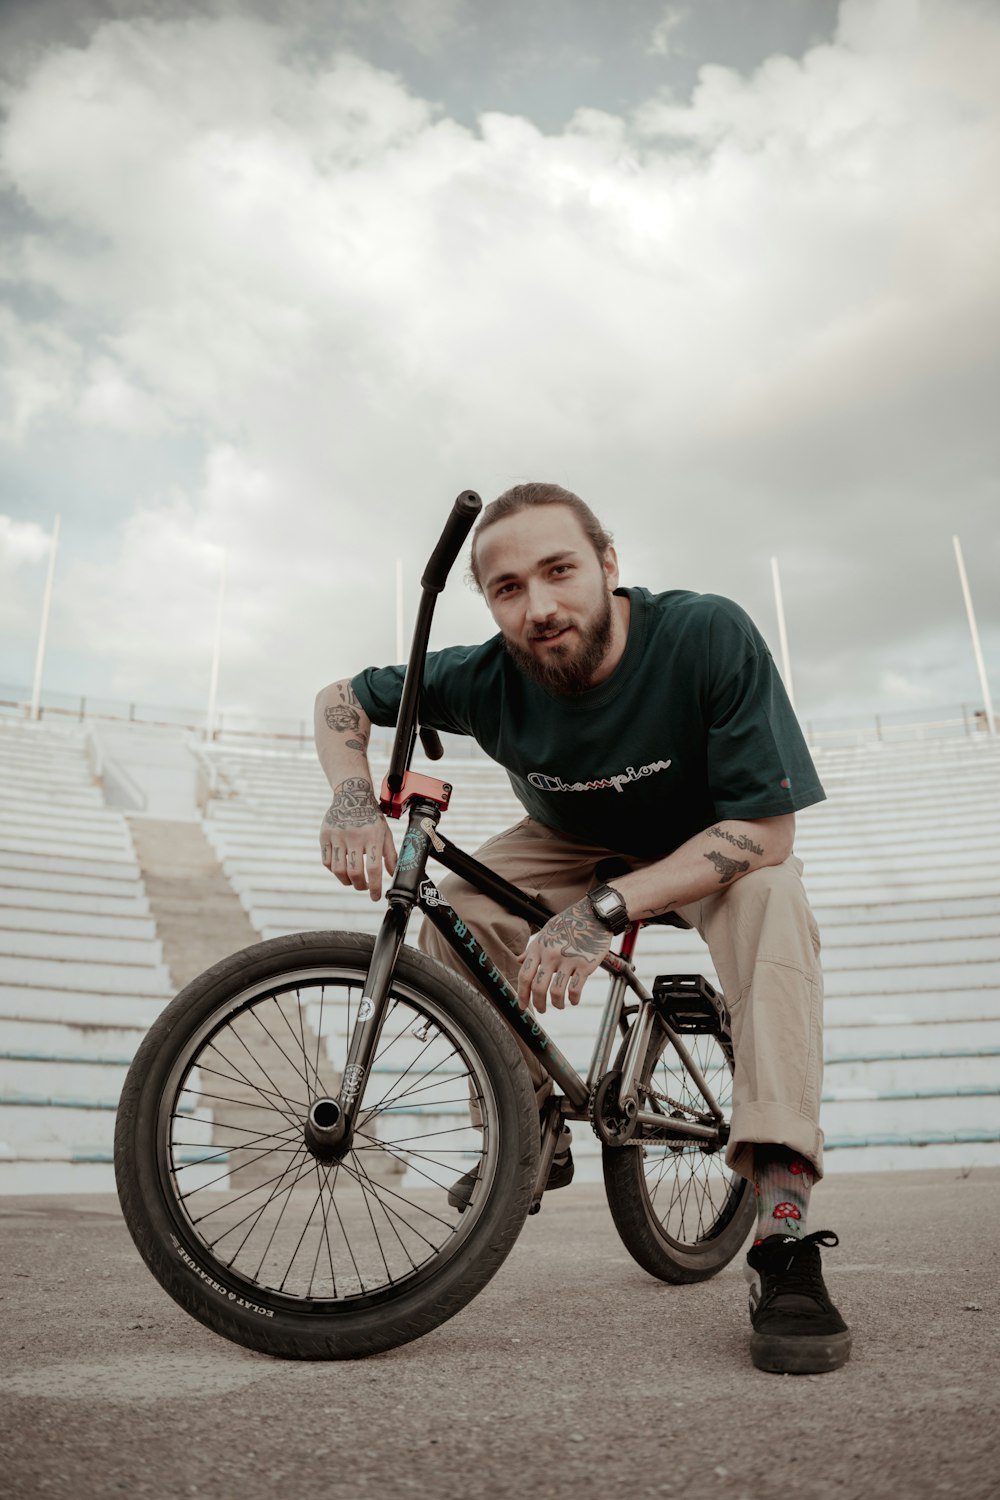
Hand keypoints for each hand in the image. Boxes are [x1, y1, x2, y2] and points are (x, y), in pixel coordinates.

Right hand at [319, 776, 396, 900]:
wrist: (352, 796)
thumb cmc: (372, 818)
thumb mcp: (385, 833)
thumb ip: (390, 855)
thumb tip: (394, 876)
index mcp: (372, 836)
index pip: (374, 869)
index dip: (374, 887)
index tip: (375, 897)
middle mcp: (354, 836)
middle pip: (354, 872)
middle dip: (360, 886)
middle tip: (364, 887)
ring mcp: (337, 836)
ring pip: (338, 869)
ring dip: (346, 881)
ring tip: (352, 880)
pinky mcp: (324, 836)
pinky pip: (326, 861)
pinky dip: (334, 870)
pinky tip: (342, 868)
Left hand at [516, 897, 611, 1012]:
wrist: (594, 914)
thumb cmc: (570, 923)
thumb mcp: (546, 932)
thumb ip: (532, 949)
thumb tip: (519, 961)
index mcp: (539, 948)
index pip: (524, 975)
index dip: (522, 994)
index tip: (523, 1005)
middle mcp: (551, 955)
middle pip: (538, 987)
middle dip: (538, 1004)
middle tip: (542, 1010)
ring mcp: (568, 960)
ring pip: (556, 991)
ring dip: (557, 1004)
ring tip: (559, 1006)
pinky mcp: (585, 965)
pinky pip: (575, 988)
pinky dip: (573, 999)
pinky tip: (574, 1000)